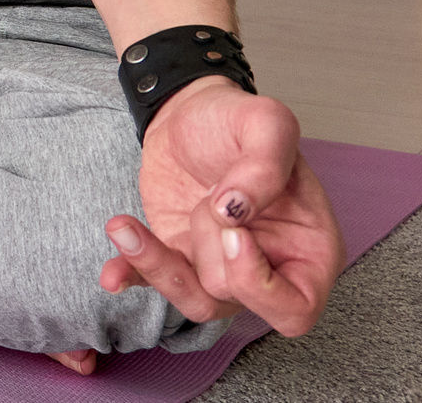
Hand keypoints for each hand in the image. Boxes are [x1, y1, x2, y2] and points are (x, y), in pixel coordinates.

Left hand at [102, 78, 344, 338]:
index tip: (233, 232)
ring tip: (126, 225)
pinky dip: (133, 278)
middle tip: (209, 198)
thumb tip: (235, 210)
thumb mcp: (267, 123)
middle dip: (210, 245)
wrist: (188, 113)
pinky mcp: (179, 256)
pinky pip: (155, 284)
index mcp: (309, 249)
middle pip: (233, 296)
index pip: (296, 309)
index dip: (259, 285)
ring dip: (158, 265)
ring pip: (194, 303)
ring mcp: (221, 265)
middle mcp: (268, 267)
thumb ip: (264, 165)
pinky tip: (112, 273)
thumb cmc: (239, 121)